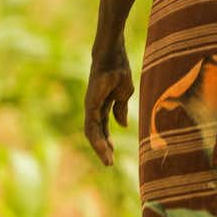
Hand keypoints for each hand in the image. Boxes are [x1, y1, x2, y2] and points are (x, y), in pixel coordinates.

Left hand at [83, 52, 134, 166]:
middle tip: (109, 164)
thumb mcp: (125, 93)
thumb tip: (122, 125)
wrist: (112, 52)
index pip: (102, 128)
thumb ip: (121, 109)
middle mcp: (93, 107)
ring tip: (107, 160)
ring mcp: (91, 104)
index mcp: (102, 106)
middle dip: (102, 149)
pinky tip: (102, 147)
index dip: (107, 142)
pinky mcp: (91, 102)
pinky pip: (92, 123)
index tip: (112, 157)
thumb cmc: (118, 68)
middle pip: (96, 133)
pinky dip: (97, 136)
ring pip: (92, 131)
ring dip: (99, 146)